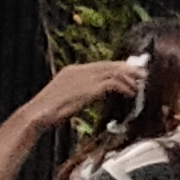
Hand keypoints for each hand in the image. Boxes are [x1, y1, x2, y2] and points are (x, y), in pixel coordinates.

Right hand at [21, 58, 140, 134]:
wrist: (36, 115)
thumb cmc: (49, 111)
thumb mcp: (67, 96)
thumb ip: (82, 91)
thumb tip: (98, 94)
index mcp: (72, 70)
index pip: (100, 64)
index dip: (117, 67)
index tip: (130, 71)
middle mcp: (79, 70)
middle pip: (110, 65)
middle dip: (128, 69)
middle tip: (142, 74)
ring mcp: (84, 78)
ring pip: (114, 72)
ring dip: (129, 78)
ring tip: (140, 84)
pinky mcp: (88, 88)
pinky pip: (113, 84)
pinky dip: (124, 87)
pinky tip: (130, 93)